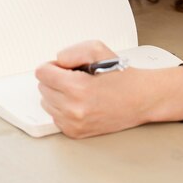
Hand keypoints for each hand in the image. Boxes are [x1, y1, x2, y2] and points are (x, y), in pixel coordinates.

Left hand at [35, 40, 155, 138]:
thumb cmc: (121, 76)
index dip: (52, 65)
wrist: (140, 99)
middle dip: (55, 79)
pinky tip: (79, 102)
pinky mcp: (75, 132)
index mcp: (77, 87)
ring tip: (78, 89)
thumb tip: (57, 61)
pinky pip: (55, 116)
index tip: (64, 67)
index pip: (41, 73)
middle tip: (75, 76)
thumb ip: (72, 52)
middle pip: (42, 87)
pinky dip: (63, 107)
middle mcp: (73, 109)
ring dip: (57, 94)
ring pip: (46, 102)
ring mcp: (73, 123)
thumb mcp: (98, 49)